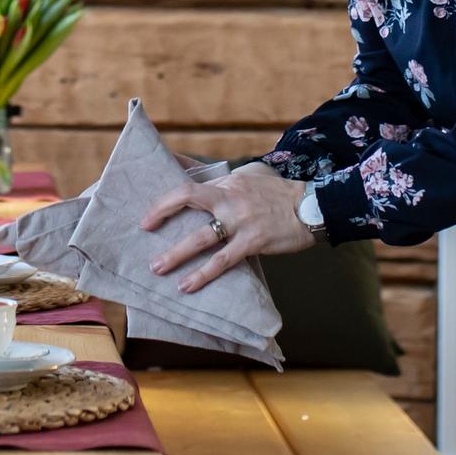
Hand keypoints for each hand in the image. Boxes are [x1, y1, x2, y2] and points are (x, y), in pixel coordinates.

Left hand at [141, 161, 312, 293]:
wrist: (312, 206)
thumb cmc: (279, 192)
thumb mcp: (249, 174)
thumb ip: (222, 176)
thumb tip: (190, 169)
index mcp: (227, 183)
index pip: (189, 184)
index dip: (165, 198)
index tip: (149, 214)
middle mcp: (230, 198)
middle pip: (187, 198)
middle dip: (161, 213)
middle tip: (144, 230)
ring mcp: (241, 220)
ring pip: (201, 237)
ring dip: (176, 253)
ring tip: (157, 267)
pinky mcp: (253, 242)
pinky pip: (222, 261)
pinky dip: (203, 274)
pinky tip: (187, 285)